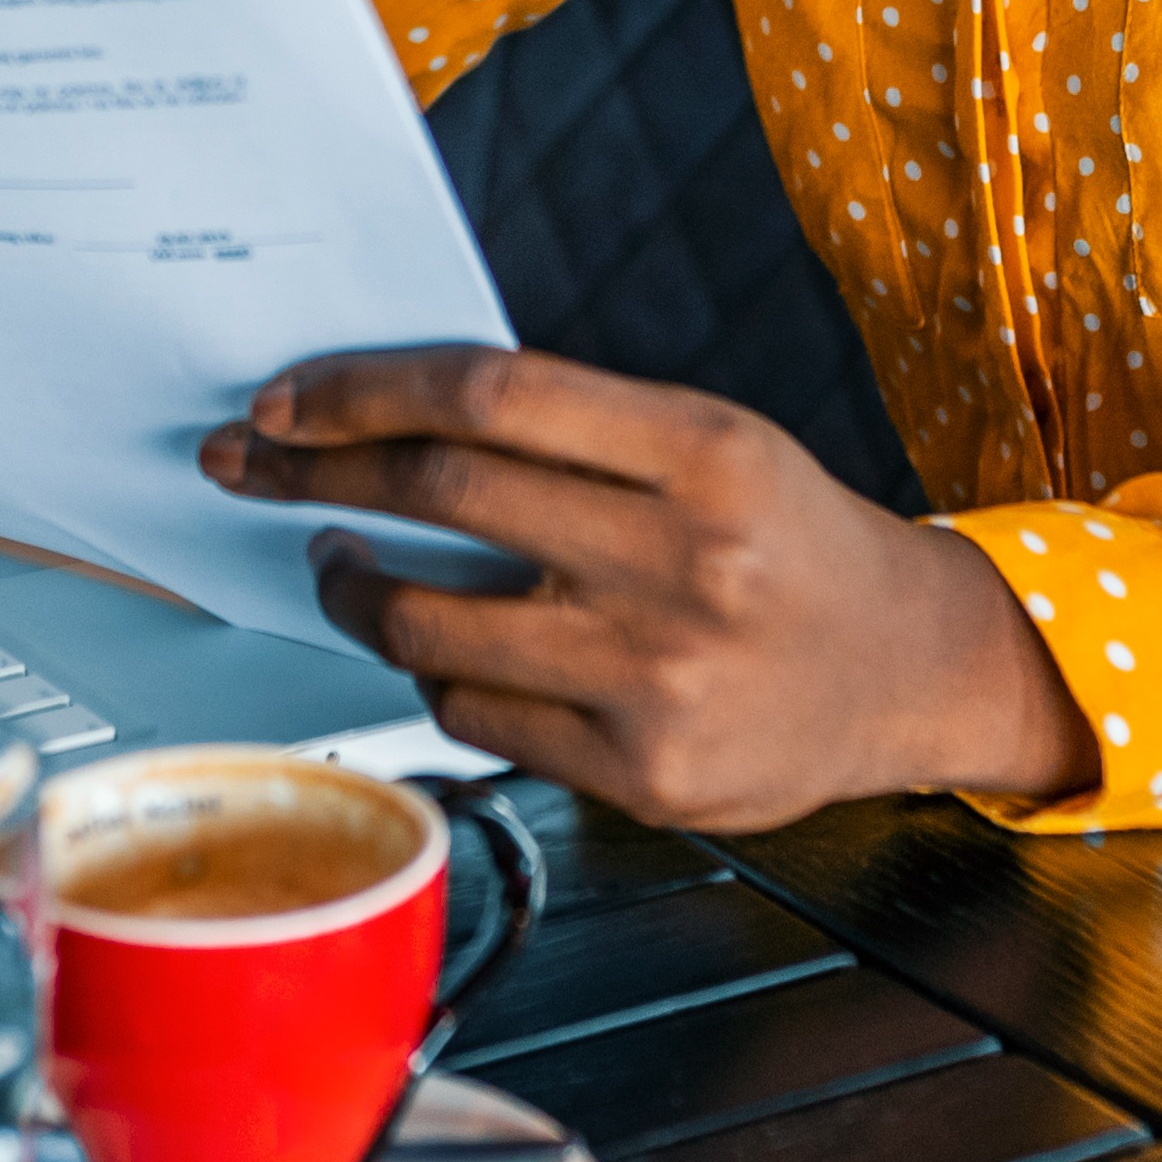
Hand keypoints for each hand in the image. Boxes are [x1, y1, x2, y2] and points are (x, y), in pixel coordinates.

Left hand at [199, 347, 1093, 830]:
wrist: (909, 670)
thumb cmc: (794, 542)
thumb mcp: (717, 443)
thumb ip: (578, 429)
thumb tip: (390, 418)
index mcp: (706, 452)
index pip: (490, 395)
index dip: (362, 391)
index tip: (287, 399)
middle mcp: (685, 560)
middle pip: (445, 493)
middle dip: (317, 473)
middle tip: (251, 463)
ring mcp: (661, 675)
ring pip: (434, 623)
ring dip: (355, 588)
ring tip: (339, 564)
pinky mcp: (644, 770)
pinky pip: (477, 714)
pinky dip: (434, 673)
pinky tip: (442, 647)